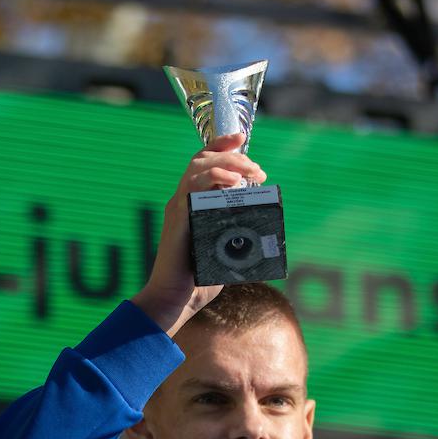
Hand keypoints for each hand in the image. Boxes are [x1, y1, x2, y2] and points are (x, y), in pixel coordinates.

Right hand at [132, 133, 266, 336]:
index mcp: (191, 203)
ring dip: (227, 164)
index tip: (241, 138)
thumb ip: (237, 230)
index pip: (203, 163)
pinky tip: (232, 183)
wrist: (175, 300)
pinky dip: (213, 181)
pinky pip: (192, 189)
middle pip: (202, 160)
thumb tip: (261, 220)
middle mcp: (182, 200)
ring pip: (197, 168)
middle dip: (233, 156)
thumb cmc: (199, 279)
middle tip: (257, 170)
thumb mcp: (225, 247)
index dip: (221, 145)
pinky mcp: (178, 219)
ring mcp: (178, 208)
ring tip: (249, 173)